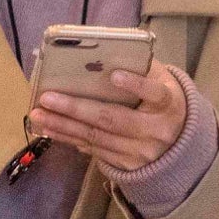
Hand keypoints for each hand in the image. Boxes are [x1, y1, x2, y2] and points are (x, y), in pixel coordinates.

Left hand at [33, 60, 188, 175]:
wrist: (179, 144)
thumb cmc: (163, 102)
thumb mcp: (162, 81)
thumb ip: (141, 68)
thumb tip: (104, 53)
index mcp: (168, 105)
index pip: (155, 94)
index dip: (136, 85)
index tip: (114, 75)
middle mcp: (156, 131)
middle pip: (113, 119)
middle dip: (76, 109)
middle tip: (47, 98)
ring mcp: (140, 152)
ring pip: (97, 138)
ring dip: (64, 126)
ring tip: (39, 115)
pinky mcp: (127, 165)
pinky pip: (94, 150)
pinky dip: (70, 138)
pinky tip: (50, 130)